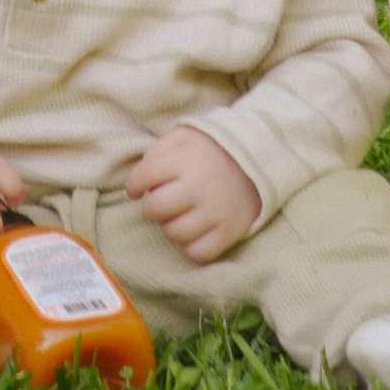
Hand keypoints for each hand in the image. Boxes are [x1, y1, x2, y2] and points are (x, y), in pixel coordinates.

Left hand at [124, 124, 260, 263]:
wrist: (256, 161)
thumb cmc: (212, 149)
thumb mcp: (184, 136)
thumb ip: (158, 150)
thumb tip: (140, 175)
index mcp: (183, 159)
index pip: (142, 178)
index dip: (133, 185)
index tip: (136, 188)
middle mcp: (197, 187)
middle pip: (155, 209)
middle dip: (152, 206)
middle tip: (161, 201)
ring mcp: (214, 212)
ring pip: (173, 233)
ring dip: (170, 226)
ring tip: (179, 214)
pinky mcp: (228, 233)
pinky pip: (197, 253)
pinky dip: (190, 245)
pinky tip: (193, 230)